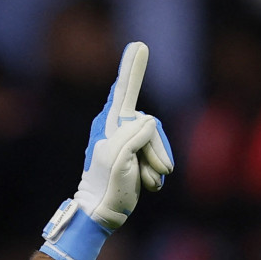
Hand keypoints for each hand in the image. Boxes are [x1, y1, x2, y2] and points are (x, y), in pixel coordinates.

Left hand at [40, 42, 172, 259]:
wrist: (103, 214)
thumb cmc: (107, 187)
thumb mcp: (120, 158)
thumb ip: (135, 134)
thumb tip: (148, 122)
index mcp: (108, 125)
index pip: (123, 92)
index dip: (133, 69)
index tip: (139, 45)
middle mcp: (116, 128)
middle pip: (151, 125)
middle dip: (158, 149)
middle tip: (156, 171)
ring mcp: (126, 141)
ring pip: (157, 141)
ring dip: (157, 164)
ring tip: (146, 181)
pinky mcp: (135, 155)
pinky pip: (157, 154)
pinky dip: (156, 171)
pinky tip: (146, 183)